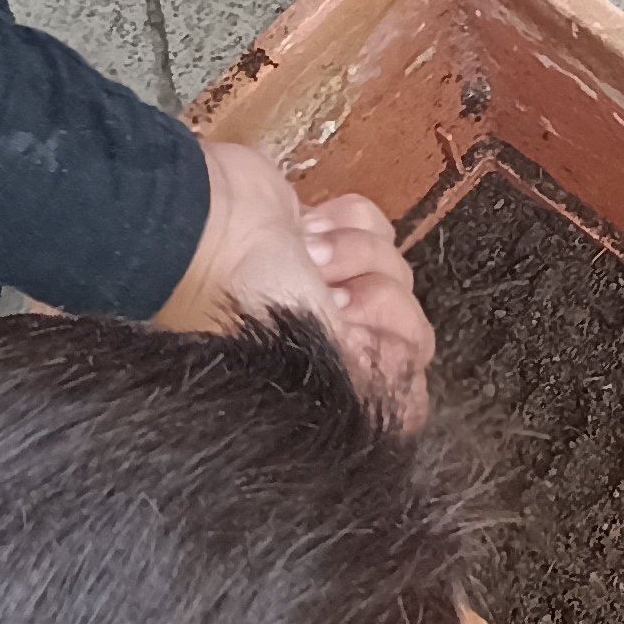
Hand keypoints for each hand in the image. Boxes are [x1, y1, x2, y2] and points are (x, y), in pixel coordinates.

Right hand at [159, 143, 435, 427]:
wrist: (211, 221)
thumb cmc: (248, 296)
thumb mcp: (312, 356)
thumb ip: (370, 382)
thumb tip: (411, 404)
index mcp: (329, 385)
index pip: (407, 397)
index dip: (395, 359)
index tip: (358, 339)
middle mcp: (332, 343)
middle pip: (412, 326)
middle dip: (376, 299)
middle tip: (330, 294)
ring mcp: (330, 286)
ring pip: (396, 268)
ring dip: (356, 253)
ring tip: (308, 253)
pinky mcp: (324, 234)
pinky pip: (375, 223)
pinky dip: (347, 219)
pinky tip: (306, 227)